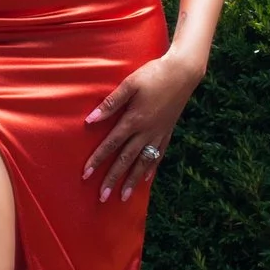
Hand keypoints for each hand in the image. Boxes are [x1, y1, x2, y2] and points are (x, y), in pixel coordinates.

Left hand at [82, 52, 202, 200]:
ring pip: (143, 162)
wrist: (184, 72)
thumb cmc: (154, 74)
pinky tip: (145, 180)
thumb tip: (90, 119)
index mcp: (134, 120)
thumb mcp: (129, 84)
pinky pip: (158, 155)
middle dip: (113, 179)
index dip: (97, 160)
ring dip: (132, 181)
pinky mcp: (168, 131)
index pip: (111, 144)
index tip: (86, 175)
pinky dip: (151, 168)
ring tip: (123, 197)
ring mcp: (159, 133)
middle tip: (102, 197)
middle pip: (126, 160)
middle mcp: (146, 131)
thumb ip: (110, 103)